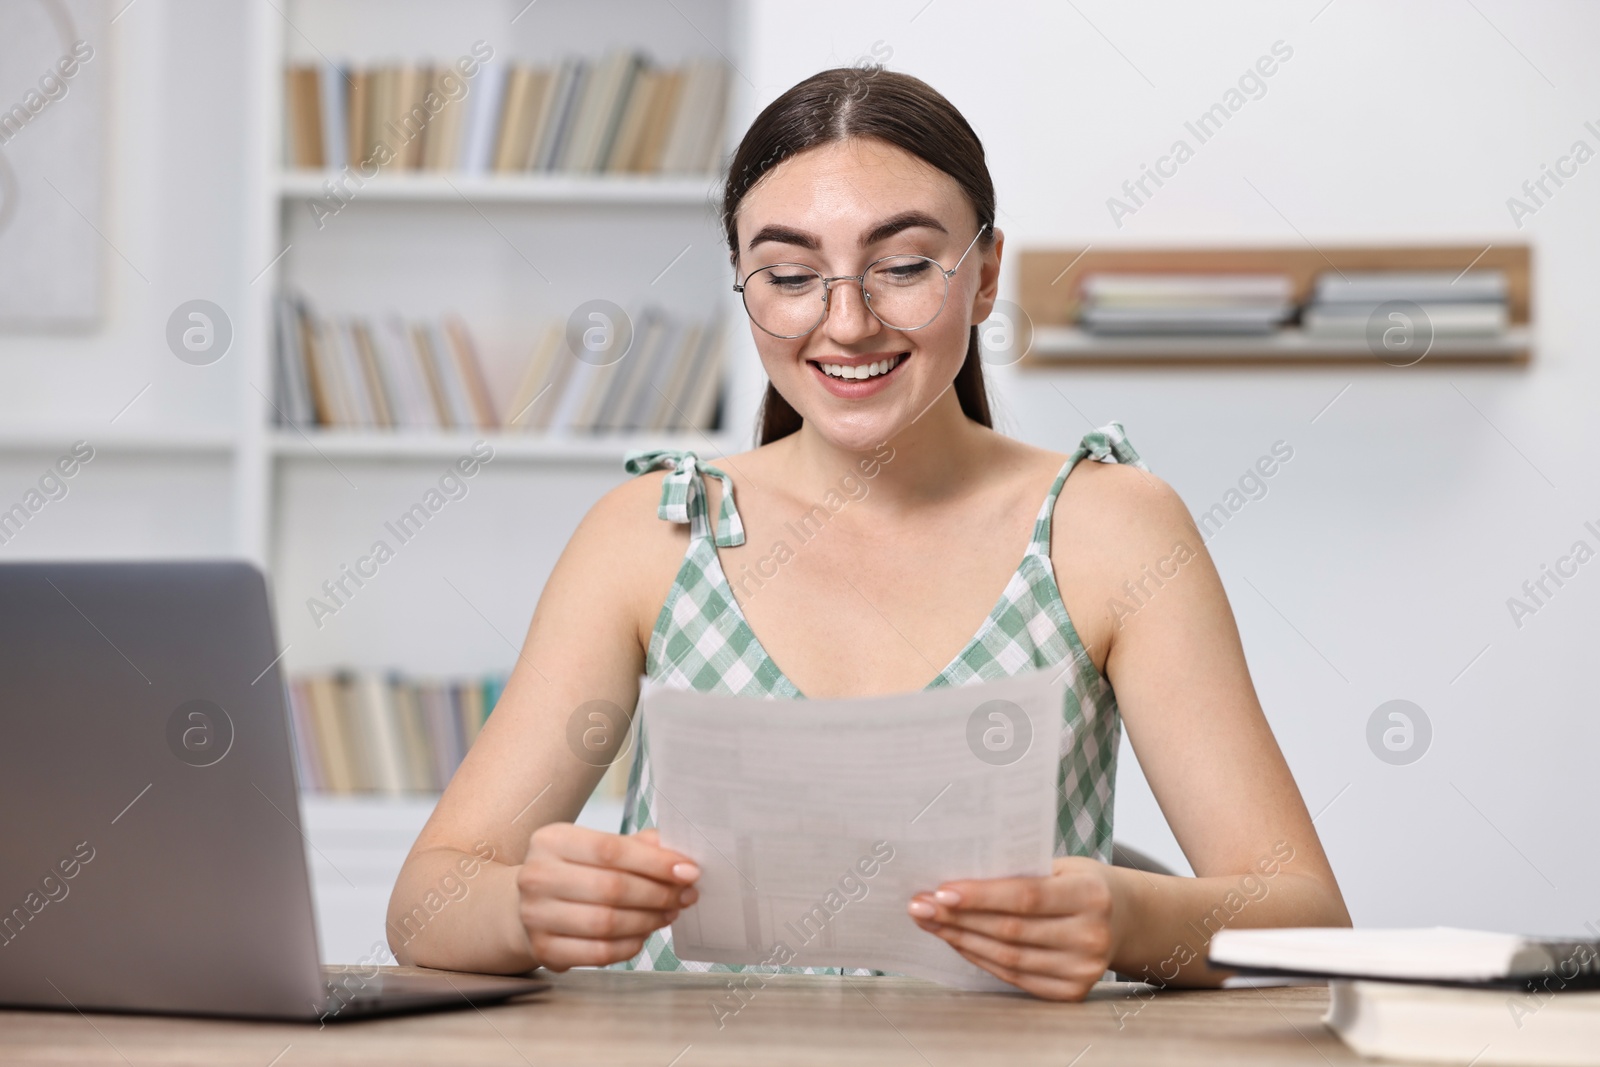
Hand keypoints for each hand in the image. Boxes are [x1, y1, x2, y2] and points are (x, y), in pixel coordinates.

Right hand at [516, 824, 698, 970]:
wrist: (527, 905)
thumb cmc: (574, 872)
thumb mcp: (595, 848)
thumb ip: (635, 847)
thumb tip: (678, 859)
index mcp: (551, 840)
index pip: (611, 850)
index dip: (655, 862)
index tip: (688, 871)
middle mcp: (536, 876)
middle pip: (612, 888)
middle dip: (658, 893)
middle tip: (685, 895)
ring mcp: (536, 916)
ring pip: (607, 923)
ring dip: (649, 920)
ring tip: (669, 913)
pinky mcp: (544, 949)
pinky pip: (599, 952)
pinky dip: (630, 944)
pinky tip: (645, 933)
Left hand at [907, 856, 1121, 1000]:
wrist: (1124, 918)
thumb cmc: (1081, 883)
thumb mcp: (1061, 866)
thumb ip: (1019, 871)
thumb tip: (956, 877)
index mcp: (1091, 895)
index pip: (1025, 897)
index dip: (980, 896)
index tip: (941, 890)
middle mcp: (1091, 936)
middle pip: (1010, 930)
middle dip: (958, 918)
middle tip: (920, 905)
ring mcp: (1083, 970)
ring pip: (1007, 957)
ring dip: (961, 939)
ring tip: (931, 922)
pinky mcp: (1071, 992)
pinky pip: (1014, 976)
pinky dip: (980, 958)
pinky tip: (958, 941)